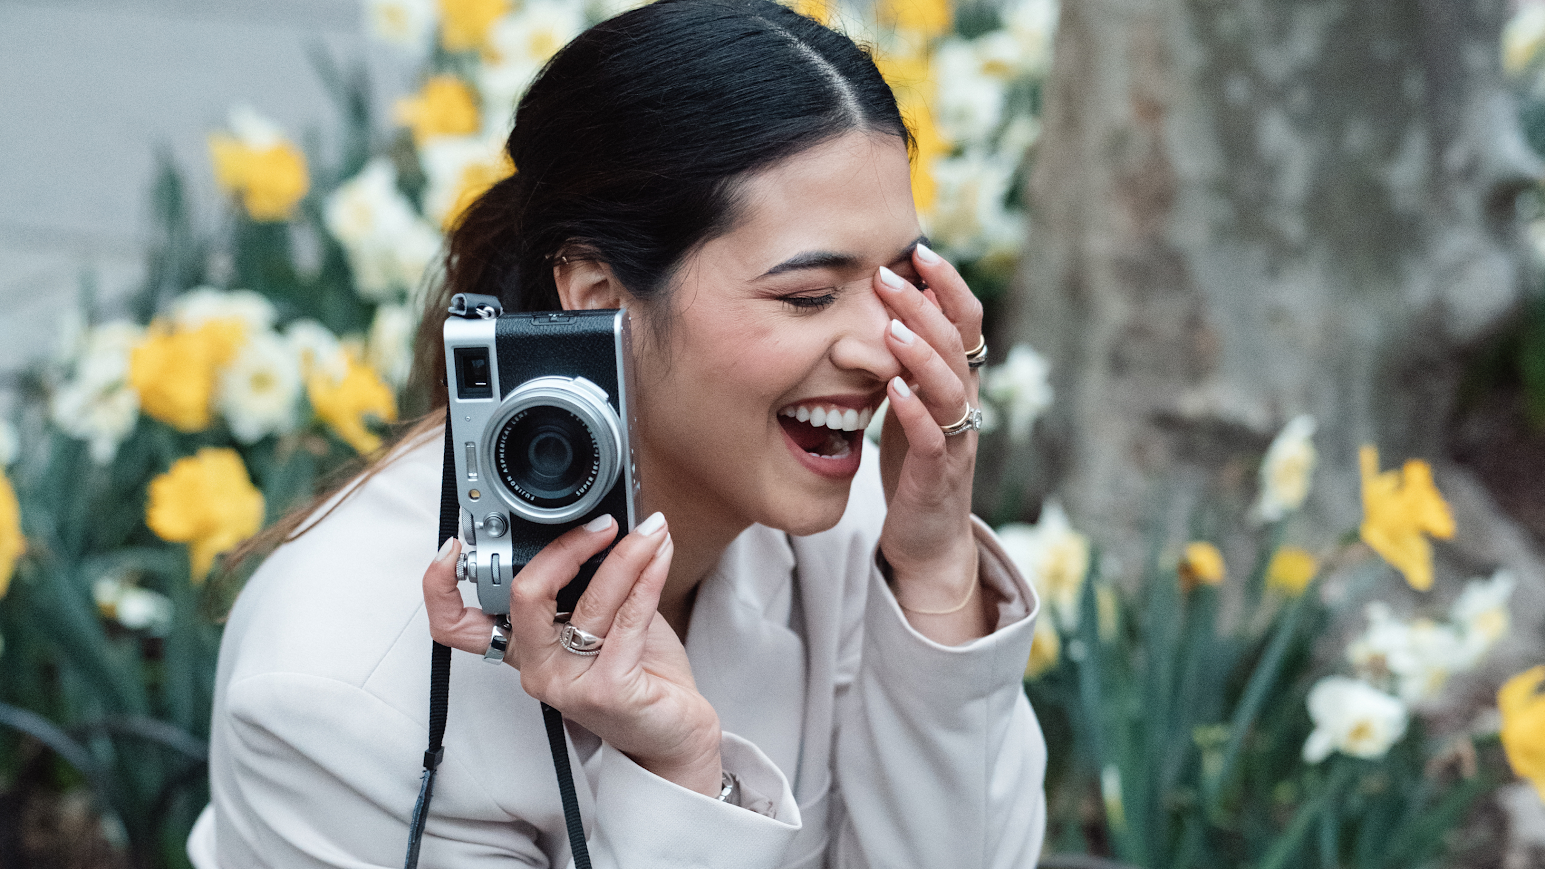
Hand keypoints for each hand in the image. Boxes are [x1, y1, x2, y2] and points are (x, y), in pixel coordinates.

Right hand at [422, 514, 723, 795]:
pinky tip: (660, 556)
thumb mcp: (600, 621)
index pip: (457, 624)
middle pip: (524, 595)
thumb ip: (587, 582)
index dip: (440, 586)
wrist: (674, 733)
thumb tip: (598, 524)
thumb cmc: (639, 672)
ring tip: (650, 531)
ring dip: (626, 555)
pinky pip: (628, 619)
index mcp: (523, 647)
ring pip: (590, 600)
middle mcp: (537, 667)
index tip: (454, 545)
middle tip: (601, 524)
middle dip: (564, 547)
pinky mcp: (608, 690)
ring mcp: (569, 682)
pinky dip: (648, 579)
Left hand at [872, 245, 984, 629]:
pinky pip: (935, 440)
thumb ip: (910, 357)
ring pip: (951, 388)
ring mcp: (957, 440)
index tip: (918, 249)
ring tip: (895, 328)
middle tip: (890, 275)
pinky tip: (893, 393)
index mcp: (959, 381)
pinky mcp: (938, 476)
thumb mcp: (913, 400)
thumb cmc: (918, 464)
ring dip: (923, 355)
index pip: (964, 321)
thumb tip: (900, 299)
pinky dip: (916, 413)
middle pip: (958, 345)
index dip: (947, 285)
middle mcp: (966, 404)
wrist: (930, 539)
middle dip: (926, 306)